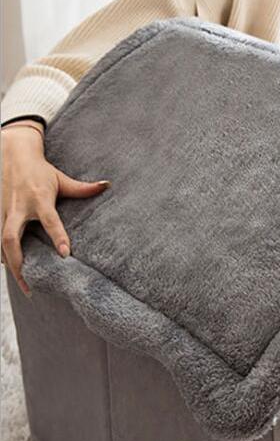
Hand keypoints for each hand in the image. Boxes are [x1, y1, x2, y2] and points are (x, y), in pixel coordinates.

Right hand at [1, 122, 108, 295]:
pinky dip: (4, 257)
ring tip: (25, 286)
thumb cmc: (41, 170)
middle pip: (12, 238)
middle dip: (20, 262)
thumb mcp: (61, 178)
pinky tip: (14, 272)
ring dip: (11, 266)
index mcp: (38, 198)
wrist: (11, 154)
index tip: (65, 254)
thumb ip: (83, 188)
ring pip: (1, 244)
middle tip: (31, 285)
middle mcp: (18, 207)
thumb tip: (107, 185)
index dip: (57, 236)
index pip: (49, 220)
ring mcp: (4, 212)